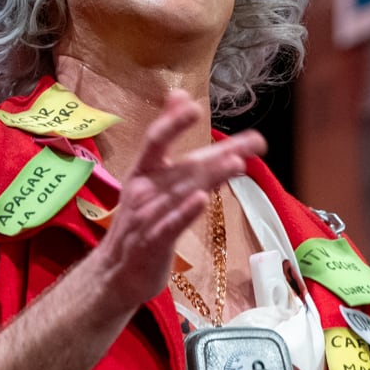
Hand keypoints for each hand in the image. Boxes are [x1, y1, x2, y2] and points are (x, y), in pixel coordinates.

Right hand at [88, 90, 264, 315]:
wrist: (114, 275)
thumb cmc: (140, 223)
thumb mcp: (151, 179)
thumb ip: (168, 141)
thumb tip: (179, 95)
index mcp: (143, 172)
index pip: (155, 140)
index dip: (172, 122)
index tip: (193, 105)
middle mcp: (145, 190)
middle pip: (184, 166)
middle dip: (220, 152)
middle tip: (255, 141)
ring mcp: (148, 217)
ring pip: (182, 193)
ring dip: (209, 177)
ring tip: (236, 161)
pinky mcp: (154, 244)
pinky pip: (170, 225)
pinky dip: (184, 212)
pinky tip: (201, 200)